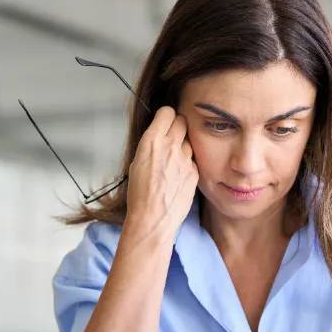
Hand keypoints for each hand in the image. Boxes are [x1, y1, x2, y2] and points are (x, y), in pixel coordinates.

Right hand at [123, 106, 197, 240]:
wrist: (153, 219)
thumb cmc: (140, 195)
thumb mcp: (137, 162)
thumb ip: (151, 145)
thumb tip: (159, 136)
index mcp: (152, 141)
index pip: (167, 112)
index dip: (166, 117)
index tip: (165, 122)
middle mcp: (171, 146)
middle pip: (182, 121)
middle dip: (177, 126)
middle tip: (172, 137)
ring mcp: (185, 159)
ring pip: (189, 141)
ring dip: (183, 146)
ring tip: (173, 162)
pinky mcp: (195, 172)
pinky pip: (193, 160)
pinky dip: (188, 164)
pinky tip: (179, 176)